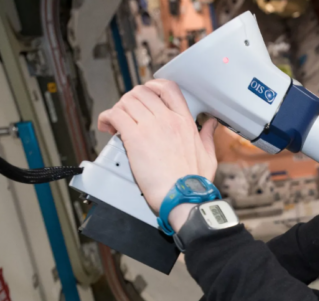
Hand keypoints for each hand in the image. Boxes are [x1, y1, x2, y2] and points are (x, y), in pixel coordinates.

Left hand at [97, 80, 217, 231]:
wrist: (183, 196)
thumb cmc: (194, 182)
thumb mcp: (208, 155)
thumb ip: (208, 136)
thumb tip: (211, 124)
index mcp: (185, 122)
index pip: (168, 88)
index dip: (153, 86)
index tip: (147, 94)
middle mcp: (167, 120)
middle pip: (142, 92)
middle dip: (131, 99)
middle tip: (127, 111)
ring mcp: (151, 127)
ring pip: (126, 101)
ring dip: (118, 108)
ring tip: (115, 121)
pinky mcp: (135, 138)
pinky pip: (115, 115)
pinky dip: (107, 118)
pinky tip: (107, 126)